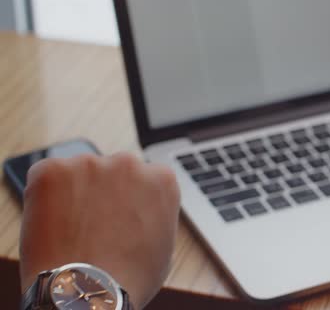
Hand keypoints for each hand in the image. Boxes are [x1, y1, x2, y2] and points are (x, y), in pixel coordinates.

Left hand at [19, 153, 180, 307]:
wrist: (86, 290)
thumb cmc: (127, 278)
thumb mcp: (162, 243)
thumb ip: (153, 215)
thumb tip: (138, 212)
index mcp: (161, 179)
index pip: (147, 178)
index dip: (133, 200)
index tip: (123, 217)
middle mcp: (129, 163)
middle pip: (114, 171)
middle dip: (105, 192)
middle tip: (95, 225)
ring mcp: (89, 163)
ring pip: (80, 174)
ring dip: (76, 193)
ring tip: (71, 231)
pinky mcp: (51, 169)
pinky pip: (46, 176)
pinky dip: (44, 196)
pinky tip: (50, 223)